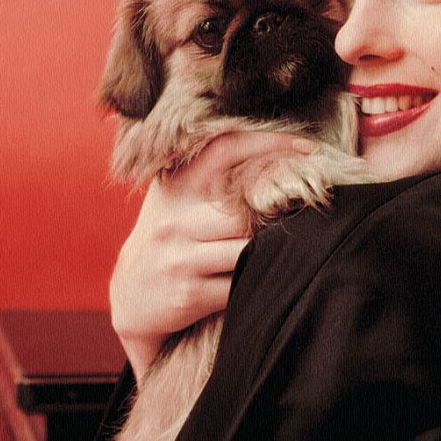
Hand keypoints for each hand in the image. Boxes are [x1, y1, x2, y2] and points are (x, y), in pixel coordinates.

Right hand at [109, 131, 316, 380]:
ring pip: (246, 249)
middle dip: (276, 215)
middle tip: (300, 214)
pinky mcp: (188, 294)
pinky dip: (254, 282)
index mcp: (177, 187)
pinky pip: (240, 285)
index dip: (270, 142)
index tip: (309, 147)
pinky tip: (256, 279)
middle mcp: (174, 219)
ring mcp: (179, 257)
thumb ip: (212, 177)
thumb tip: (279, 155)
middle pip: (245, 211)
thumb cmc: (169, 239)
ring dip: (268, 251)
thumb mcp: (176, 200)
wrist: (131, 298)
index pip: (226, 148)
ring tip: (280, 248)